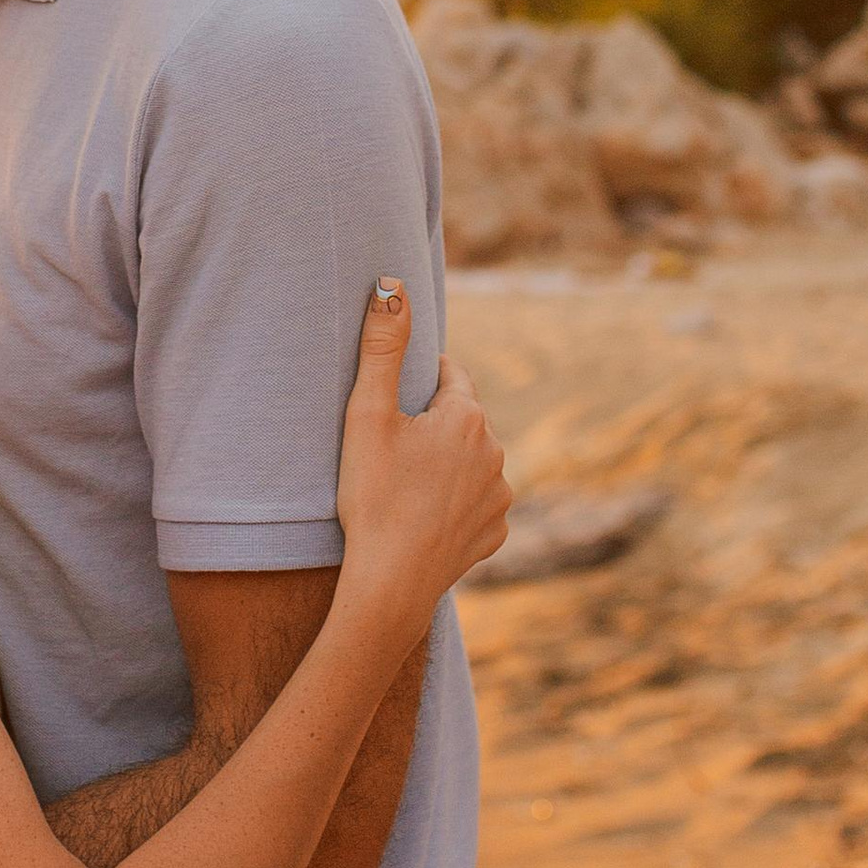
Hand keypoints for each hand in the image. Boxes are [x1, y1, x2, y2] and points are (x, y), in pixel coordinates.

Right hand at [332, 279, 508, 660]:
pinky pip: (474, 501)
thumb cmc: (373, 494)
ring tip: (403, 480)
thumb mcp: (368, 413)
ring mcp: (499, 498)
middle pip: (460, 418)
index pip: (448, 376)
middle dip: (431, 422)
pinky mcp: (495, 534)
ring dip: (445, 461)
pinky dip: (453, 500)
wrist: (389, 583)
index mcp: (468, 417)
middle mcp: (497, 454)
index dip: (417, 384)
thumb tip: (393, 283)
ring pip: (470, 460)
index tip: (392, 403)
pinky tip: (421, 511)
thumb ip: (383, 346)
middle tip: (389, 443)